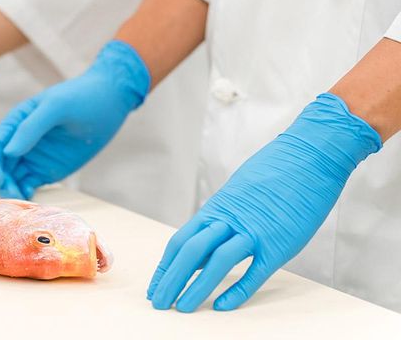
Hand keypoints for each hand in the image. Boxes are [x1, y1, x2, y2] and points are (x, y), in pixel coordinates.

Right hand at [0, 40, 149, 198]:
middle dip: (2, 182)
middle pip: (1, 166)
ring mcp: (34, 157)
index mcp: (17, 121)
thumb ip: (31, 128)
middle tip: (12, 197)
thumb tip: (8, 153)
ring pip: (13, 178)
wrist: (110, 102)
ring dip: (12, 191)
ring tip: (22, 202)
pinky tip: (31, 202)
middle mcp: (21, 140)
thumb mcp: (57, 106)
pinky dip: (25, 194)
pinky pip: (29, 185)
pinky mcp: (47, 170)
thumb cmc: (82, 97)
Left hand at [147, 93, 381, 312]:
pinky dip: (237, 290)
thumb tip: (206, 240)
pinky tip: (221, 306)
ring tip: (182, 308)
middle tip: (159, 303)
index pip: (181, 241)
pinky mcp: (279, 243)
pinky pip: (254, 271)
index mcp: (217, 208)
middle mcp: (230, 219)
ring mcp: (254, 231)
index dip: (166, 266)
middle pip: (191, 253)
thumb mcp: (239, 192)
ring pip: (217, 263)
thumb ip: (222, 217)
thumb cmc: (275, 172)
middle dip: (171, 280)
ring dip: (196, 287)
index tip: (155, 286)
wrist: (309, 156)